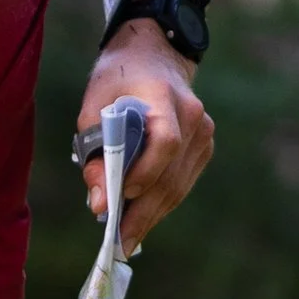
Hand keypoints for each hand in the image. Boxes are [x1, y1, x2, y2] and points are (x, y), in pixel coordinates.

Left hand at [75, 28, 212, 252]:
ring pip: (179, 184)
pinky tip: (142, 217)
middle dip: (144, 211)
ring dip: (152, 214)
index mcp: (166, 96)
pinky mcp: (205, 145)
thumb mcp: (93, 107)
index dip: (144, 172)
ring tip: (127, 238)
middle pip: (172, 173)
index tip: (119, 197)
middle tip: (119, 241)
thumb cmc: (117, 81)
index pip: (165, 142)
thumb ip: (95, 153)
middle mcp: (194, 116)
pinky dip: (162, 202)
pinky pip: (183, 181)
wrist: (152, 56)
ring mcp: (204, 132)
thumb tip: (100, 204)